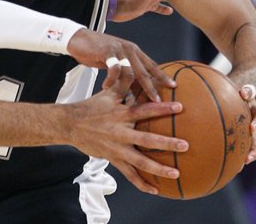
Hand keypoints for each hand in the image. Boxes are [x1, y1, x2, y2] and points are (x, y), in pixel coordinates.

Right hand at [67, 29, 175, 101]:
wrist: (78, 38)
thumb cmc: (97, 51)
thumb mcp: (115, 60)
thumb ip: (126, 70)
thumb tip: (136, 88)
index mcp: (134, 51)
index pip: (152, 65)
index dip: (162, 76)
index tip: (174, 85)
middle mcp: (129, 49)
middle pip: (145, 71)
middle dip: (153, 86)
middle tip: (158, 100)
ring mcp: (119, 50)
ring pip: (131, 72)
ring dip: (130, 87)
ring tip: (130, 99)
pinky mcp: (107, 51)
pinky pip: (113, 69)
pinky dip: (111, 80)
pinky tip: (106, 87)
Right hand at [68, 66, 187, 193]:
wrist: (70, 124)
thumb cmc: (91, 107)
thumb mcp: (107, 93)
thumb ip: (123, 82)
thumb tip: (132, 66)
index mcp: (121, 114)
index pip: (144, 110)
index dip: (161, 108)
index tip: (179, 107)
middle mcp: (120, 132)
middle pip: (146, 139)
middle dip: (166, 142)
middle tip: (185, 145)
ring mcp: (116, 148)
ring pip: (140, 161)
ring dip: (159, 168)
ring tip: (176, 173)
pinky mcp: (112, 159)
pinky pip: (129, 174)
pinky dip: (142, 183)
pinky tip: (156, 189)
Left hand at [239, 84, 255, 163]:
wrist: (239, 98)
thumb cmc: (240, 95)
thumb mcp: (245, 92)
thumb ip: (247, 91)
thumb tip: (244, 92)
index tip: (252, 126)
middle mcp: (254, 125)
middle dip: (254, 149)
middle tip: (249, 157)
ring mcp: (249, 132)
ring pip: (251, 146)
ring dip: (248, 155)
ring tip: (242, 165)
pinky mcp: (242, 136)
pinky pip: (241, 147)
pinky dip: (238, 156)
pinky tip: (231, 164)